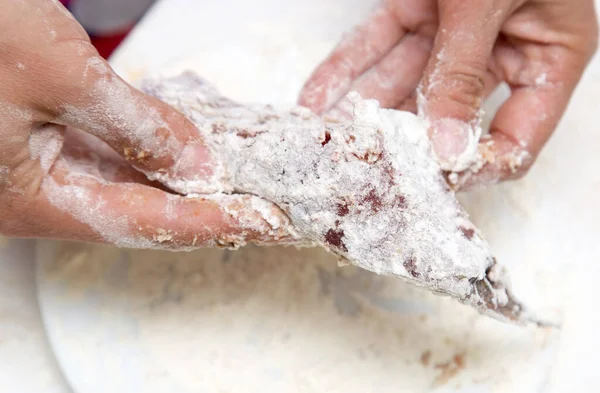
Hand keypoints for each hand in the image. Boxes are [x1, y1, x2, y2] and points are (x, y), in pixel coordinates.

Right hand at [0, 0, 293, 248]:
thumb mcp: (56, 74)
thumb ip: (133, 126)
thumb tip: (196, 166)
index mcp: (29, 199)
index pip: (146, 221)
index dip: (213, 221)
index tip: (265, 222)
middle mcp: (31, 194)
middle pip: (138, 210)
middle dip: (203, 208)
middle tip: (261, 208)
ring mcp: (30, 165)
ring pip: (124, 182)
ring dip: (181, 181)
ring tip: (235, 182)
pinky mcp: (33, 134)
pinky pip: (105, 152)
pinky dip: (148, 150)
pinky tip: (182, 147)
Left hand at [299, 0, 597, 188]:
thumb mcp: (487, 1)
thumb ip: (463, 72)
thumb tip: (448, 146)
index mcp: (550, 57)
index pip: (517, 139)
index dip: (475, 164)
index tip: (430, 180)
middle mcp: (505, 50)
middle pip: (453, 115)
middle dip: (407, 140)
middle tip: (365, 166)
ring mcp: (459, 33)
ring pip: (408, 83)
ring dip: (366, 108)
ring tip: (329, 139)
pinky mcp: (421, 8)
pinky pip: (381, 43)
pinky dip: (348, 66)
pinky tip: (318, 96)